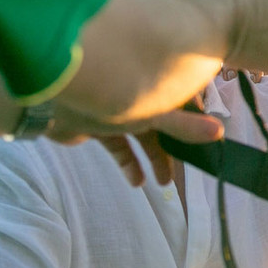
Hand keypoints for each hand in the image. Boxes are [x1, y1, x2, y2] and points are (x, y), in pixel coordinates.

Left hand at [47, 106, 222, 186]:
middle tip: (190, 166)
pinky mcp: (97, 126)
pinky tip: (137, 183)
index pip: (182, 96)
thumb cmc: (105, 94)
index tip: (209, 135)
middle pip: (164, 120)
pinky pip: (119, 147)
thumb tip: (219, 133)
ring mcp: (116, 109)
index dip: (197, 115)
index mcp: (152, 83)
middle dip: (176, 144)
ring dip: (154, 158)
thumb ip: (183, 125)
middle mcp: (137, 93)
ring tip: (164, 184)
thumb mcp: (151, 112)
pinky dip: (128, 163)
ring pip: (143, 136)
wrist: (48, 99)